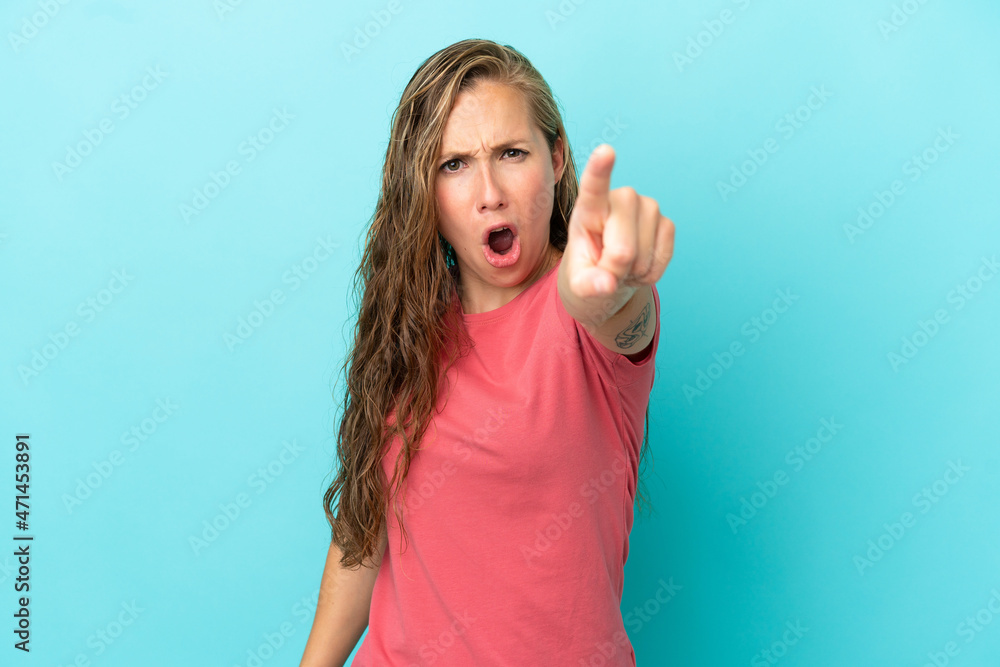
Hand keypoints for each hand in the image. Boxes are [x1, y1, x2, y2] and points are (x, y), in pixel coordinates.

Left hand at [562, 144, 674, 298]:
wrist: (610, 278)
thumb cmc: (588, 275)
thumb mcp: (578, 285)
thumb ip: (587, 285)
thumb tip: (606, 285)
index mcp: (588, 209)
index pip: (594, 187)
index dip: (600, 170)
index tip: (606, 151)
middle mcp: (621, 200)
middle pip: (623, 248)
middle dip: (616, 270)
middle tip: (607, 270)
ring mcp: (647, 208)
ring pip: (643, 254)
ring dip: (634, 270)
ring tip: (623, 265)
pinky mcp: (667, 223)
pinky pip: (663, 256)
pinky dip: (651, 272)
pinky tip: (639, 265)